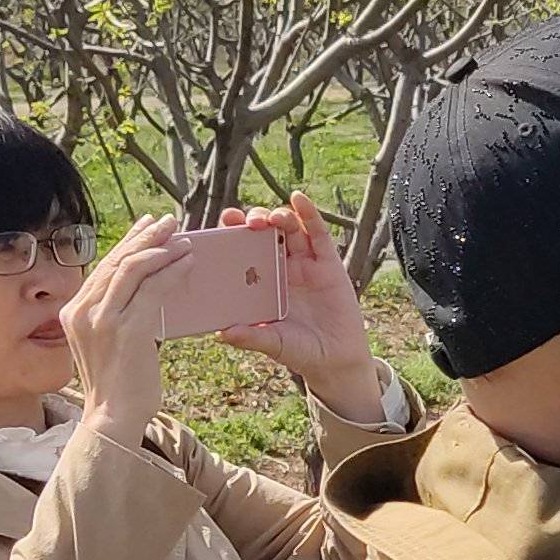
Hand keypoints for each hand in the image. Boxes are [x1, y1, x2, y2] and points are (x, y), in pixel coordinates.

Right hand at [63, 214, 186, 442]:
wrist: (113, 417)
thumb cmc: (118, 384)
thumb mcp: (106, 342)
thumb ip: (114, 315)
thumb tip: (140, 289)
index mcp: (74, 311)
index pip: (104, 267)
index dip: (128, 242)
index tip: (148, 226)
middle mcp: (82, 311)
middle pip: (117, 261)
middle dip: (146, 237)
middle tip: (170, 222)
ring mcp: (102, 320)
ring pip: (134, 269)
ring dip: (162, 250)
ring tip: (184, 240)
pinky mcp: (127, 330)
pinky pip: (153, 290)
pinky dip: (172, 272)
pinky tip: (188, 264)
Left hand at [214, 191, 393, 424]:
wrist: (336, 360)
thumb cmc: (300, 352)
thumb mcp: (273, 344)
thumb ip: (252, 337)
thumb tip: (223, 333)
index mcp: (261, 283)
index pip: (242, 251)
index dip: (232, 235)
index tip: (223, 224)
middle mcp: (281, 268)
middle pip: (264, 233)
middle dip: (254, 221)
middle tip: (246, 223)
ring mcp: (305, 263)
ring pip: (289, 229)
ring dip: (279, 216)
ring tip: (272, 218)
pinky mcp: (329, 263)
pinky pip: (318, 233)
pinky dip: (309, 214)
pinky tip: (299, 199)